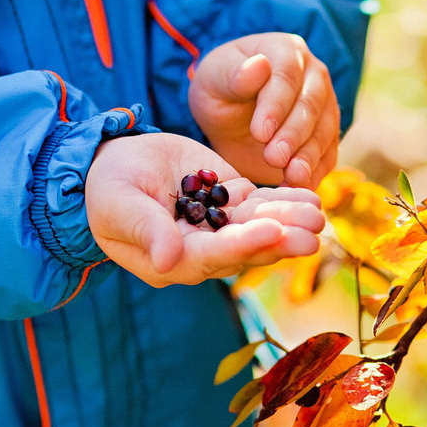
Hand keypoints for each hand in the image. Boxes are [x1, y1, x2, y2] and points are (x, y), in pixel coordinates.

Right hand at [85, 132, 324, 285]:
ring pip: (260, 227)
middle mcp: (202, 251)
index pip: (213, 256)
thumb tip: (169, 261)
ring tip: (319, 214)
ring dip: (290, 221)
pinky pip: (262, 206)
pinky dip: (285, 202)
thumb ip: (147, 230)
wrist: (113, 164)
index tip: (273, 232)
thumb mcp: (119, 205)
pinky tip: (311, 198)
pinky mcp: (231, 202)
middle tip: (313, 234)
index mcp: (173, 260)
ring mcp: (219, 227)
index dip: (244, 244)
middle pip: (246, 247)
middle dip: (281, 239)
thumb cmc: (107, 189)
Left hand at [188, 33, 339, 188]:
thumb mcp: (215, 80)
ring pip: (325, 130)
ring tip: (292, 177)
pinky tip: (301, 186)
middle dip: (293, 134)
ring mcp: (325, 106)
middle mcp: (313, 75)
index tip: (261, 132)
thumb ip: (234, 75)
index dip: (276, 104)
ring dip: (309, 156)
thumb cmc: (221, 90)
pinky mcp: (327, 136)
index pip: (287, 75)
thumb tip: (259, 66)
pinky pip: (328, 154)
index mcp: (285, 51)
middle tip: (274, 157)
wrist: (231, 117)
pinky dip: (316, 171)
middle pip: (311, 104)